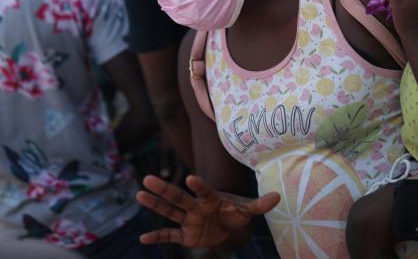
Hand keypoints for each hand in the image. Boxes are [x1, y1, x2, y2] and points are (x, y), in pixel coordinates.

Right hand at [136, 175, 279, 248]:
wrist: (230, 229)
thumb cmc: (237, 214)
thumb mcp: (249, 210)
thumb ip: (260, 204)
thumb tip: (278, 196)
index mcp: (211, 198)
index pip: (204, 190)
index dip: (199, 185)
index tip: (190, 177)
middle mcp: (196, 206)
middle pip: (178, 197)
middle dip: (164, 189)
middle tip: (148, 178)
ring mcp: (189, 220)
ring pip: (169, 211)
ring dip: (155, 204)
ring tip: (139, 194)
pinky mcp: (186, 235)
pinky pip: (169, 235)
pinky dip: (158, 238)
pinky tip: (143, 239)